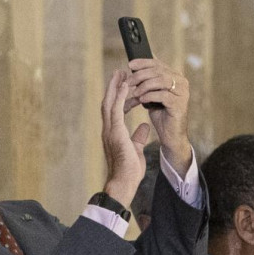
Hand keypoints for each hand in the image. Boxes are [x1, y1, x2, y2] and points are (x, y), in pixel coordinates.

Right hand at [101, 69, 150, 206]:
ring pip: (110, 103)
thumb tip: (144, 126)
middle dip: (113, 86)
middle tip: (119, 71)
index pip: (114, 110)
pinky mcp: (115, 133)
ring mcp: (110, 131)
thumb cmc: (129, 170)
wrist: (124, 182)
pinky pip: (116, 111)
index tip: (122, 83)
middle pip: (109, 102)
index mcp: (113, 133)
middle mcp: (109, 129)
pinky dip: (120, 97)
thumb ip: (138, 136)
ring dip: (115, 87)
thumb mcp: (136, 149)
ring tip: (121, 73)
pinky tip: (125, 86)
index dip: (117, 95)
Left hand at [123, 58, 190, 176]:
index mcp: (175, 77)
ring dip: (144, 85)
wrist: (170, 136)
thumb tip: (134, 68)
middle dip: (140, 75)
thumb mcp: (152, 94)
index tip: (130, 64)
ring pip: (161, 80)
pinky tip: (141, 100)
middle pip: (158, 70)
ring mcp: (182, 93)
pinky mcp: (180, 105)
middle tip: (128, 81)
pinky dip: (150, 96)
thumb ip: (147, 81)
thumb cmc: (161, 115)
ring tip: (134, 93)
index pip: (158, 63)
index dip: (143, 62)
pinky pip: (163, 95)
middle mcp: (182, 82)